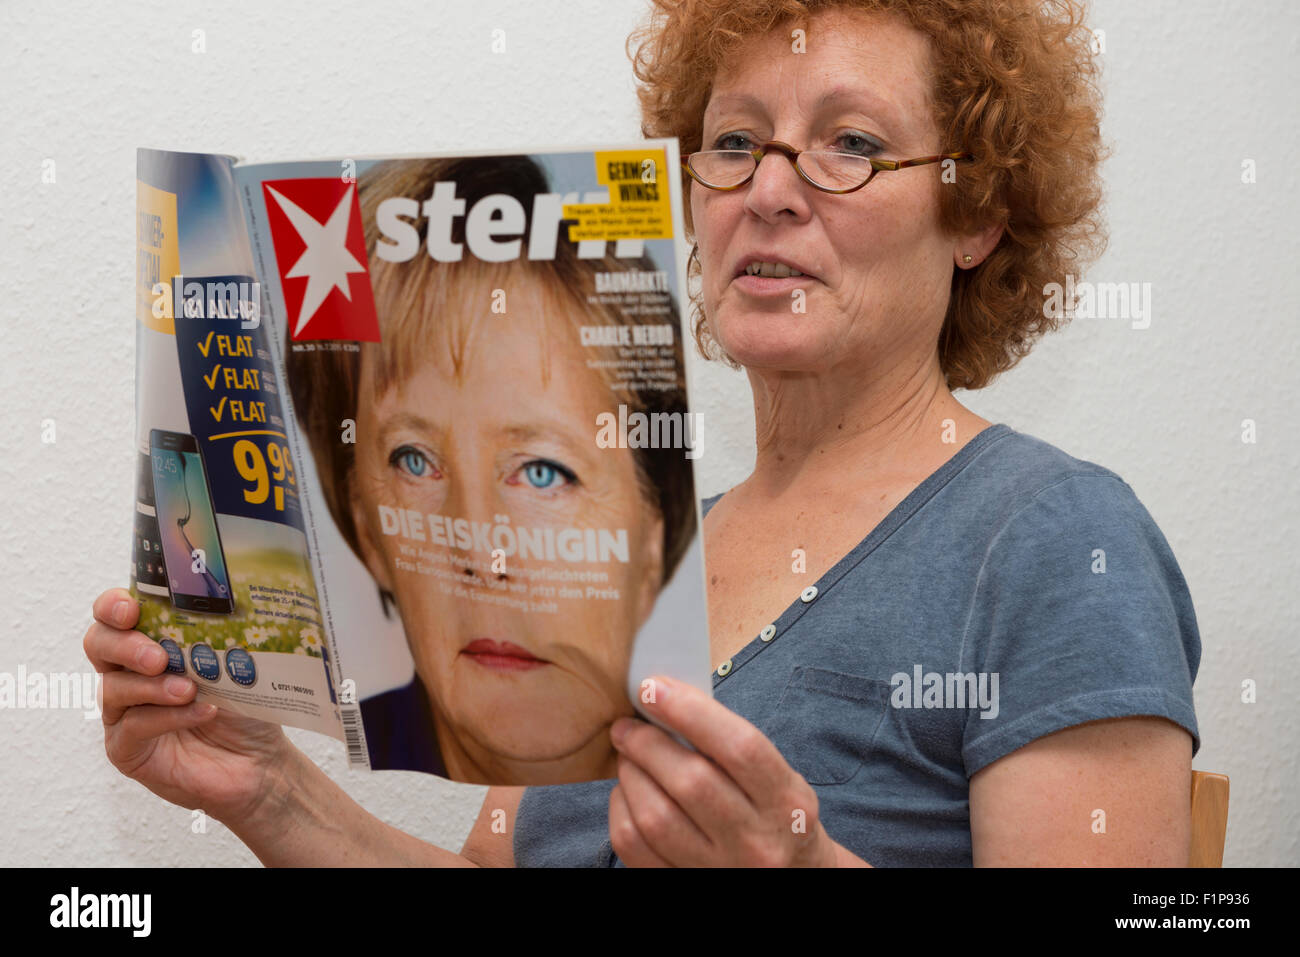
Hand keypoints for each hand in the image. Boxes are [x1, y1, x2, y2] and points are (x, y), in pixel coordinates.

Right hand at [84, 587, 296, 824]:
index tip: (130, 609)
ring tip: (189, 690)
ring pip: (113, 689)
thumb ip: (215, 640)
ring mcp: (123, 713)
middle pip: (100, 646)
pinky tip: (202, 712)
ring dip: (152, 687)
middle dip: (126, 646)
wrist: (259, 762)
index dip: (113, 606)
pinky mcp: (126, 750)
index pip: (114, 616)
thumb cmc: (244, 708)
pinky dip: (168, 717)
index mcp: (149, 644)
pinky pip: (133, 727)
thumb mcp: (235, 666)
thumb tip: (221, 610)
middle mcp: (128, 675)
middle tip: (158, 657)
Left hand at [607, 674, 857, 866]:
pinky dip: (621, 809)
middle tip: (627, 724)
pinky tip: (628, 792)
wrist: (792, 878)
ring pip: (655, 816)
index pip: (739, 747)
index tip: (653, 687)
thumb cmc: (776, 815)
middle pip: (690, 781)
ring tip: (628, 756)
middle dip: (647, 743)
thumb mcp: (778, 778)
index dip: (690, 710)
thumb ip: (730, 744)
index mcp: (786, 802)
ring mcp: (719, 870)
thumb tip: (667, 700)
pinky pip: (633, 846)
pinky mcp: (683, 885)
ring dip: (630, 775)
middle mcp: (757, 842)